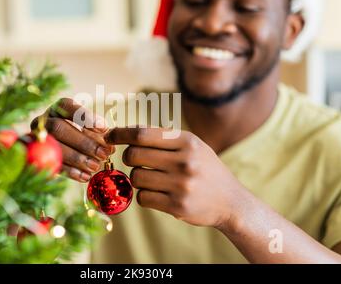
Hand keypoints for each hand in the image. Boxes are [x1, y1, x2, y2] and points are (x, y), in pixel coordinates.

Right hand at [31, 98, 114, 182]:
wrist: (55, 154)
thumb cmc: (79, 137)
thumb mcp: (88, 132)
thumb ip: (98, 135)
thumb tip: (109, 146)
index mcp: (56, 109)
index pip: (66, 106)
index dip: (84, 116)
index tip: (104, 128)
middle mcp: (43, 121)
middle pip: (58, 127)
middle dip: (83, 142)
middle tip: (103, 153)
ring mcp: (36, 140)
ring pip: (54, 146)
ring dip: (77, 158)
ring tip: (95, 166)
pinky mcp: (36, 159)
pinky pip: (51, 164)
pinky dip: (70, 171)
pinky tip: (85, 176)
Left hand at [105, 127, 245, 228]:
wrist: (231, 202)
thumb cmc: (205, 169)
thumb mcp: (193, 146)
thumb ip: (165, 139)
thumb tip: (127, 133)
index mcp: (187, 141)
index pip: (142, 134)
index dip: (120, 134)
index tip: (109, 136)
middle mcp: (185, 161)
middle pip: (134, 155)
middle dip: (128, 158)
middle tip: (135, 161)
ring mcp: (181, 185)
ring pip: (135, 178)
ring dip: (137, 179)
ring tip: (152, 179)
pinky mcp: (177, 206)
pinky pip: (142, 197)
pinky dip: (143, 196)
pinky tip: (157, 194)